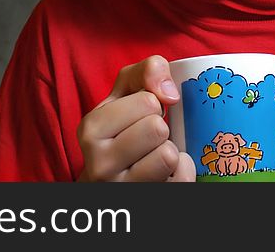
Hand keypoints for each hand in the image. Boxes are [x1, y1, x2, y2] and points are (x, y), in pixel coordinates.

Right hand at [76, 55, 195, 181]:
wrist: (110, 181)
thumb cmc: (121, 130)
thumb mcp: (124, 95)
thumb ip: (144, 72)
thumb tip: (170, 91)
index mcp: (91, 129)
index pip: (147, 101)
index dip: (152, 105)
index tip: (138, 117)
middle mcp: (99, 164)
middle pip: (157, 128)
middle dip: (160, 129)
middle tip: (147, 138)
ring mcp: (121, 189)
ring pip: (168, 156)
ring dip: (169, 150)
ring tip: (153, 154)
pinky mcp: (146, 201)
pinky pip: (183, 178)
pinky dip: (182, 171)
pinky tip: (165, 173)